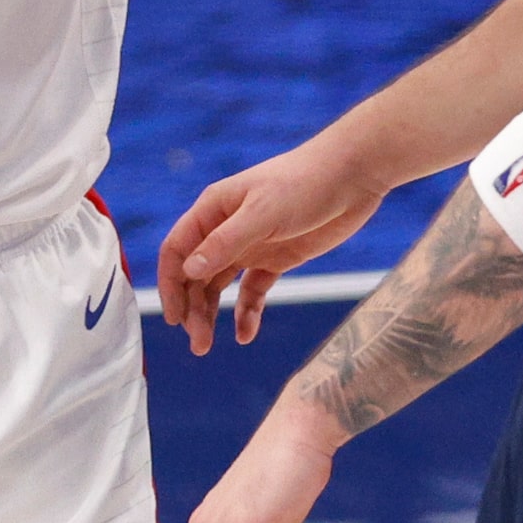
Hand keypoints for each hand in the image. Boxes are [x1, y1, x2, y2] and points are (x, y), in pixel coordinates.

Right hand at [159, 144, 382, 355]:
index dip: (170, 284)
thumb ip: (225, 242)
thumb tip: (189, 270)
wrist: (352, 176)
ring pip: (219, 285)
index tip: (174, 319)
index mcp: (213, 210)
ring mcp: (251, 245)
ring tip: (211, 345)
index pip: (177, 250)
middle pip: (195, 274)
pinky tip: (245, 335)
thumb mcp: (262, 213)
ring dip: (211, 314)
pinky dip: (247, 312)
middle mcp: (226, 229)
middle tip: (199, 344)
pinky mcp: (277, 258)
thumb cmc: (304, 183)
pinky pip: (253, 291)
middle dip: (192, 309)